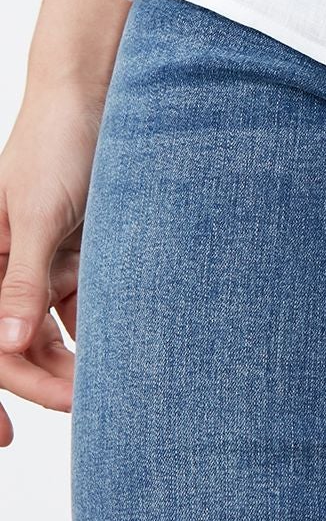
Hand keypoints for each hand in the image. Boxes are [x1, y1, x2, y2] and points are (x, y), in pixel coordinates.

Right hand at [0, 0, 128, 444]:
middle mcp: (8, 262)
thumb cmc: (57, 139)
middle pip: (19, 343)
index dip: (4, 387)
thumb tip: (6, 346)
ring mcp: (44, 255)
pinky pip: (84, 298)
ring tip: (109, 387)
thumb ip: (23, 282)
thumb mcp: (39, 213)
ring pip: (53, 327)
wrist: (99, 86)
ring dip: (75, 358)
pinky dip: (98, 323)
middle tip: (85, 409)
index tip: (14, 433)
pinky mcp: (81, 245)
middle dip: (44, 382)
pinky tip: (119, 349)